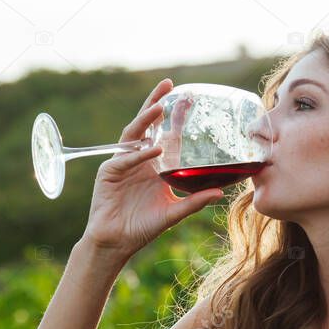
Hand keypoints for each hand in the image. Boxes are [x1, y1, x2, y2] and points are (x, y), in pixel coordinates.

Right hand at [81, 78, 223, 258]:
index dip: (173, 115)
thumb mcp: (174, 212)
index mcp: (153, 164)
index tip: (187, 97)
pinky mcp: (108, 173)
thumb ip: (194, 201)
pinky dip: (139, 153)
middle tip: (168, 84)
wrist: (117, 243)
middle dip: (156, 102)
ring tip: (160, 107)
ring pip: (133, 134)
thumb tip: (220, 192)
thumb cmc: (143, 227)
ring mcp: (122, 163)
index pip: (164, 132)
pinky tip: (153, 149)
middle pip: (146, 124)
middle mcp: (138, 159)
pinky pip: (124, 159)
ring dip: (146, 120)